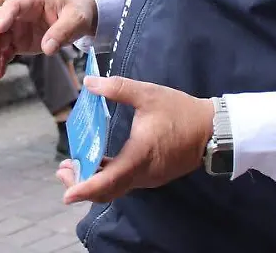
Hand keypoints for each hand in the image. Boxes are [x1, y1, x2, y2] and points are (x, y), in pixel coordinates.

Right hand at [0, 0, 96, 79]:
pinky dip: (0, 62)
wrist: (77, 19)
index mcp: (32, 0)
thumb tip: (48, 48)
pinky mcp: (18, 42)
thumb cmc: (77, 11)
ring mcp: (17, 28)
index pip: (13, 5)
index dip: (4, 16)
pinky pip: (5, 52)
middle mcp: (19, 13)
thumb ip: (62, 31)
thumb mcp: (76, 19)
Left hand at [55, 76, 214, 204]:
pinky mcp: (153, 175)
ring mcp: (149, 178)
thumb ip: (117, 88)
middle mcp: (143, 174)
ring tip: (71, 166)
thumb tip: (89, 82)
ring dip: (93, 181)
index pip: (109, 181)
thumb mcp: (148, 94)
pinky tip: (95, 162)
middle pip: (107, 191)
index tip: (67, 194)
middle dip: (81, 184)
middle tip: (62, 170)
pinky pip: (125, 182)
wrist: (214, 129)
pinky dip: (107, 177)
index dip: (86, 188)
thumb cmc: (180, 111)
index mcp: (140, 156)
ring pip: (116, 188)